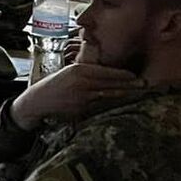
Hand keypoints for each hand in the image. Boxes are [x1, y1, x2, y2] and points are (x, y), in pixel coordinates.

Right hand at [9, 62, 144, 130]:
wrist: (38, 102)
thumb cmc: (53, 85)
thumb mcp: (68, 72)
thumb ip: (85, 71)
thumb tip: (105, 70)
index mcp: (78, 71)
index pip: (105, 72)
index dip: (122, 75)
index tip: (134, 75)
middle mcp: (81, 83)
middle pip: (110, 84)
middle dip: (128, 85)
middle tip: (143, 84)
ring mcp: (82, 98)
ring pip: (107, 96)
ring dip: (122, 94)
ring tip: (136, 93)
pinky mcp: (81, 110)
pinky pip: (99, 106)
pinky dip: (110, 104)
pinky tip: (119, 103)